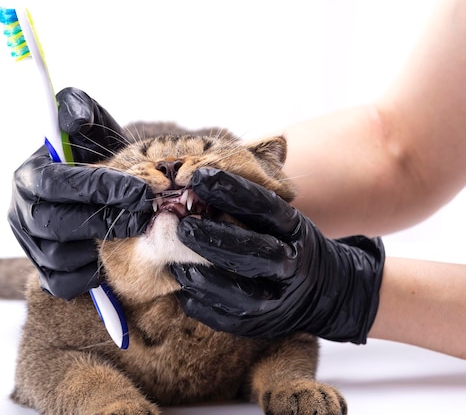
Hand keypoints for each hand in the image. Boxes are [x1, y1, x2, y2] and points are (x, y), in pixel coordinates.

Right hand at [8, 88, 151, 299]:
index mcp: (28, 176)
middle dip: (107, 220)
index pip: (58, 185)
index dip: (100, 188)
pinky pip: (65, 284)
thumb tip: (75, 120)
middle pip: (58, 225)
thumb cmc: (94, 156)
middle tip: (146, 215)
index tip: (140, 190)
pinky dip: (90, 275)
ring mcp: (30, 247)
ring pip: (62, 257)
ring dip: (101, 248)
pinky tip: (113, 257)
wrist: (97, 192)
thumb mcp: (89, 124)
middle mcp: (21, 213)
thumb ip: (78, 109)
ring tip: (134, 231)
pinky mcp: (45, 274)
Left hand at [171, 169, 384, 343]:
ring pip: (240, 294)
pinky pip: (225, 318)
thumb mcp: (282, 221)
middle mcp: (291, 267)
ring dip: (203, 278)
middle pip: (255, 253)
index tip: (200, 177)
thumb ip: (246, 209)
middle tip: (182, 226)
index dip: (232, 191)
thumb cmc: (289, 245)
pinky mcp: (259, 327)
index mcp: (295, 230)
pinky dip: (200, 302)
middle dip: (215, 238)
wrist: (327, 294)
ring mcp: (278, 302)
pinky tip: (184, 286)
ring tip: (176, 263)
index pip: (265, 207)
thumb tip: (196, 186)